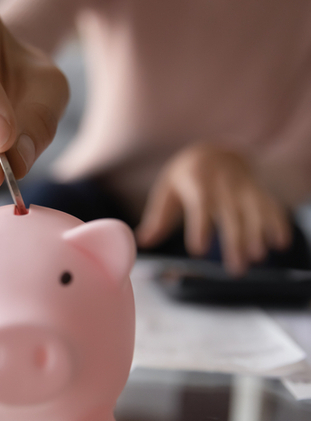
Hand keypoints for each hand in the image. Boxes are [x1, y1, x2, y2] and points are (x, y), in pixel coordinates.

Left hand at [136, 143, 291, 274]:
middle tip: (235, 269)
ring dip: (257, 234)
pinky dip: (277, 223)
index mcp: (197, 181)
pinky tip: (279, 244)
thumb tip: (141, 241)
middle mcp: (223, 184)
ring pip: (253, 211)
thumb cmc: (185, 177)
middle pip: (230, 215)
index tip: (198, 251)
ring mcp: (244, 187)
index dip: (200, 227)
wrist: (214, 151)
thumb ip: (157, 218)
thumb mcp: (167, 191)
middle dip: (234, 242)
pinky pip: (271, 206)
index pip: (199, 205)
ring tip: (257, 257)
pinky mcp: (258, 192)